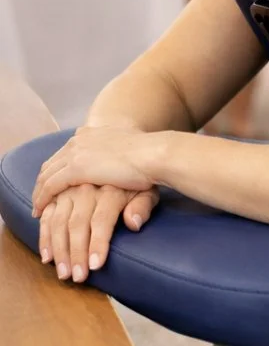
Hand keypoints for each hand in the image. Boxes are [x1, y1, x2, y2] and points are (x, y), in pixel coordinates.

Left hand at [32, 126, 159, 214]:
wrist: (154, 153)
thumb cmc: (151, 157)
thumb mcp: (131, 157)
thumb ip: (119, 161)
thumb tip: (117, 170)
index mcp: (91, 134)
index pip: (65, 153)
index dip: (56, 170)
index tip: (53, 185)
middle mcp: (79, 140)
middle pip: (51, 163)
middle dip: (43, 182)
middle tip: (40, 200)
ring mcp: (76, 152)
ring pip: (46, 175)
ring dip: (39, 193)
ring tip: (38, 210)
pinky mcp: (76, 168)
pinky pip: (50, 186)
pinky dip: (42, 199)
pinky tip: (40, 211)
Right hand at [39, 184, 158, 282]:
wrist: (128, 158)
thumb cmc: (139, 183)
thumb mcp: (148, 193)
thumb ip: (142, 207)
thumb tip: (133, 223)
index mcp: (109, 190)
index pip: (101, 220)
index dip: (98, 244)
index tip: (96, 266)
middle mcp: (87, 188)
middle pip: (77, 224)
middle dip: (75, 253)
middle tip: (77, 277)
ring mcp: (70, 189)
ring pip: (59, 221)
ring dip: (58, 250)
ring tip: (62, 273)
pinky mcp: (59, 191)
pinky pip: (48, 214)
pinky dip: (44, 235)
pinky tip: (47, 255)